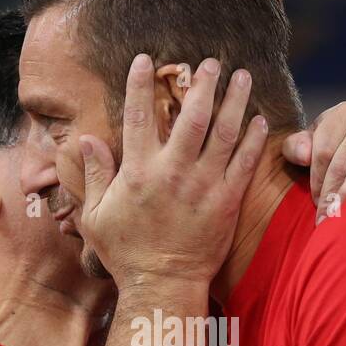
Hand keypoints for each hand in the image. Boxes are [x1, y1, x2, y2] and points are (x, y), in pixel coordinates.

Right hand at [78, 54, 267, 286]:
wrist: (163, 286)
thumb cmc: (126, 254)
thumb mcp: (96, 216)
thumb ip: (95, 175)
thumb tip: (86, 140)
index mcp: (138, 172)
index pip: (139, 116)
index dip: (142, 84)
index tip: (146, 59)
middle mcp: (173, 172)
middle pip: (192, 116)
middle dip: (202, 84)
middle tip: (210, 62)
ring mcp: (204, 186)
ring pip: (224, 133)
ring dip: (234, 101)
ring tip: (242, 76)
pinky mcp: (227, 202)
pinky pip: (245, 163)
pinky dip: (254, 139)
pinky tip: (259, 120)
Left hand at [281, 103, 345, 220]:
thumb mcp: (321, 145)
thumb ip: (298, 147)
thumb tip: (302, 156)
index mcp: (344, 113)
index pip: (323, 150)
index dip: (316, 181)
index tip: (316, 203)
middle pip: (343, 160)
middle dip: (332, 194)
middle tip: (327, 220)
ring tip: (345, 217)